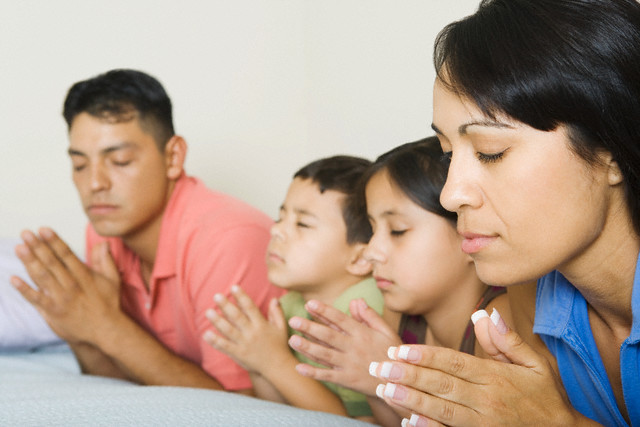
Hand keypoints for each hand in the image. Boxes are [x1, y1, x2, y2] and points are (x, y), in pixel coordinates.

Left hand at [10, 228, 121, 343]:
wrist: (105, 330)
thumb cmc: (108, 303)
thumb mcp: (112, 279)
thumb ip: (105, 260)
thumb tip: (103, 243)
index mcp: (84, 275)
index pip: (66, 254)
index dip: (54, 241)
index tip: (43, 229)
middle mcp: (71, 285)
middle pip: (51, 263)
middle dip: (38, 247)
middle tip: (25, 233)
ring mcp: (60, 299)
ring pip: (42, 277)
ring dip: (29, 262)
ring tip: (19, 248)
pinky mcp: (52, 312)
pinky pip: (36, 299)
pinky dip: (24, 289)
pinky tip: (13, 279)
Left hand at [203, 285, 289, 373]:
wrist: (277, 367)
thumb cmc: (279, 346)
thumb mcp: (281, 328)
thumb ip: (277, 313)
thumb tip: (274, 299)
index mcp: (261, 324)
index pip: (250, 307)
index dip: (241, 296)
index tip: (233, 287)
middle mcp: (252, 333)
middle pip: (237, 317)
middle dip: (226, 306)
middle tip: (216, 295)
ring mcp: (244, 344)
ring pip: (229, 331)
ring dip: (218, 321)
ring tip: (208, 312)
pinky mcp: (239, 355)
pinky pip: (225, 347)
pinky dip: (215, 341)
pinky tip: (206, 334)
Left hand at [288, 298, 401, 395]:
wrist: (399, 384)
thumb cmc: (392, 354)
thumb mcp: (387, 332)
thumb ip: (370, 316)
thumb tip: (356, 300)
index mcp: (363, 334)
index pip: (340, 320)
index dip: (325, 311)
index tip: (309, 304)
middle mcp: (354, 348)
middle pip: (329, 336)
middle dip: (310, 327)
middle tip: (293, 320)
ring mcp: (350, 365)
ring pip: (325, 355)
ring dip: (308, 348)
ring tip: (292, 340)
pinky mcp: (347, 380)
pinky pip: (328, 375)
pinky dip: (313, 372)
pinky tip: (299, 367)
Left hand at [369, 321, 586, 426]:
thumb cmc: (546, 397)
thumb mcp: (535, 364)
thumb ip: (507, 341)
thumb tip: (485, 315)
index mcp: (495, 376)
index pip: (453, 362)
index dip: (424, 355)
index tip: (399, 350)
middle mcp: (486, 399)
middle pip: (441, 384)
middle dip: (407, 375)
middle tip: (379, 367)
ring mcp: (483, 422)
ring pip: (441, 409)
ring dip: (410, 400)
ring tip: (385, 390)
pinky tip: (408, 422)